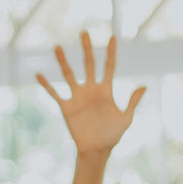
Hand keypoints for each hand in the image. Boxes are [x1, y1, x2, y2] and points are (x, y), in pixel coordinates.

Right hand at [37, 33, 144, 157]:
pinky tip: (39, 74)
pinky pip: (55, 94)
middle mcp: (91, 90)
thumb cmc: (112, 136)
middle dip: (87, 49)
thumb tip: (144, 86)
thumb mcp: (126, 118)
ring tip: (58, 47)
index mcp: (106, 91)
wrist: (96, 150)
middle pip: (89, 64)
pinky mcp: (66, 107)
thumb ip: (132, 101)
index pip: (109, 67)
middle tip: (85, 33)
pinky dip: (47, 85)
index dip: (111, 52)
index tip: (112, 37)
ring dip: (64, 61)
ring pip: (69, 75)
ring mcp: (78, 98)